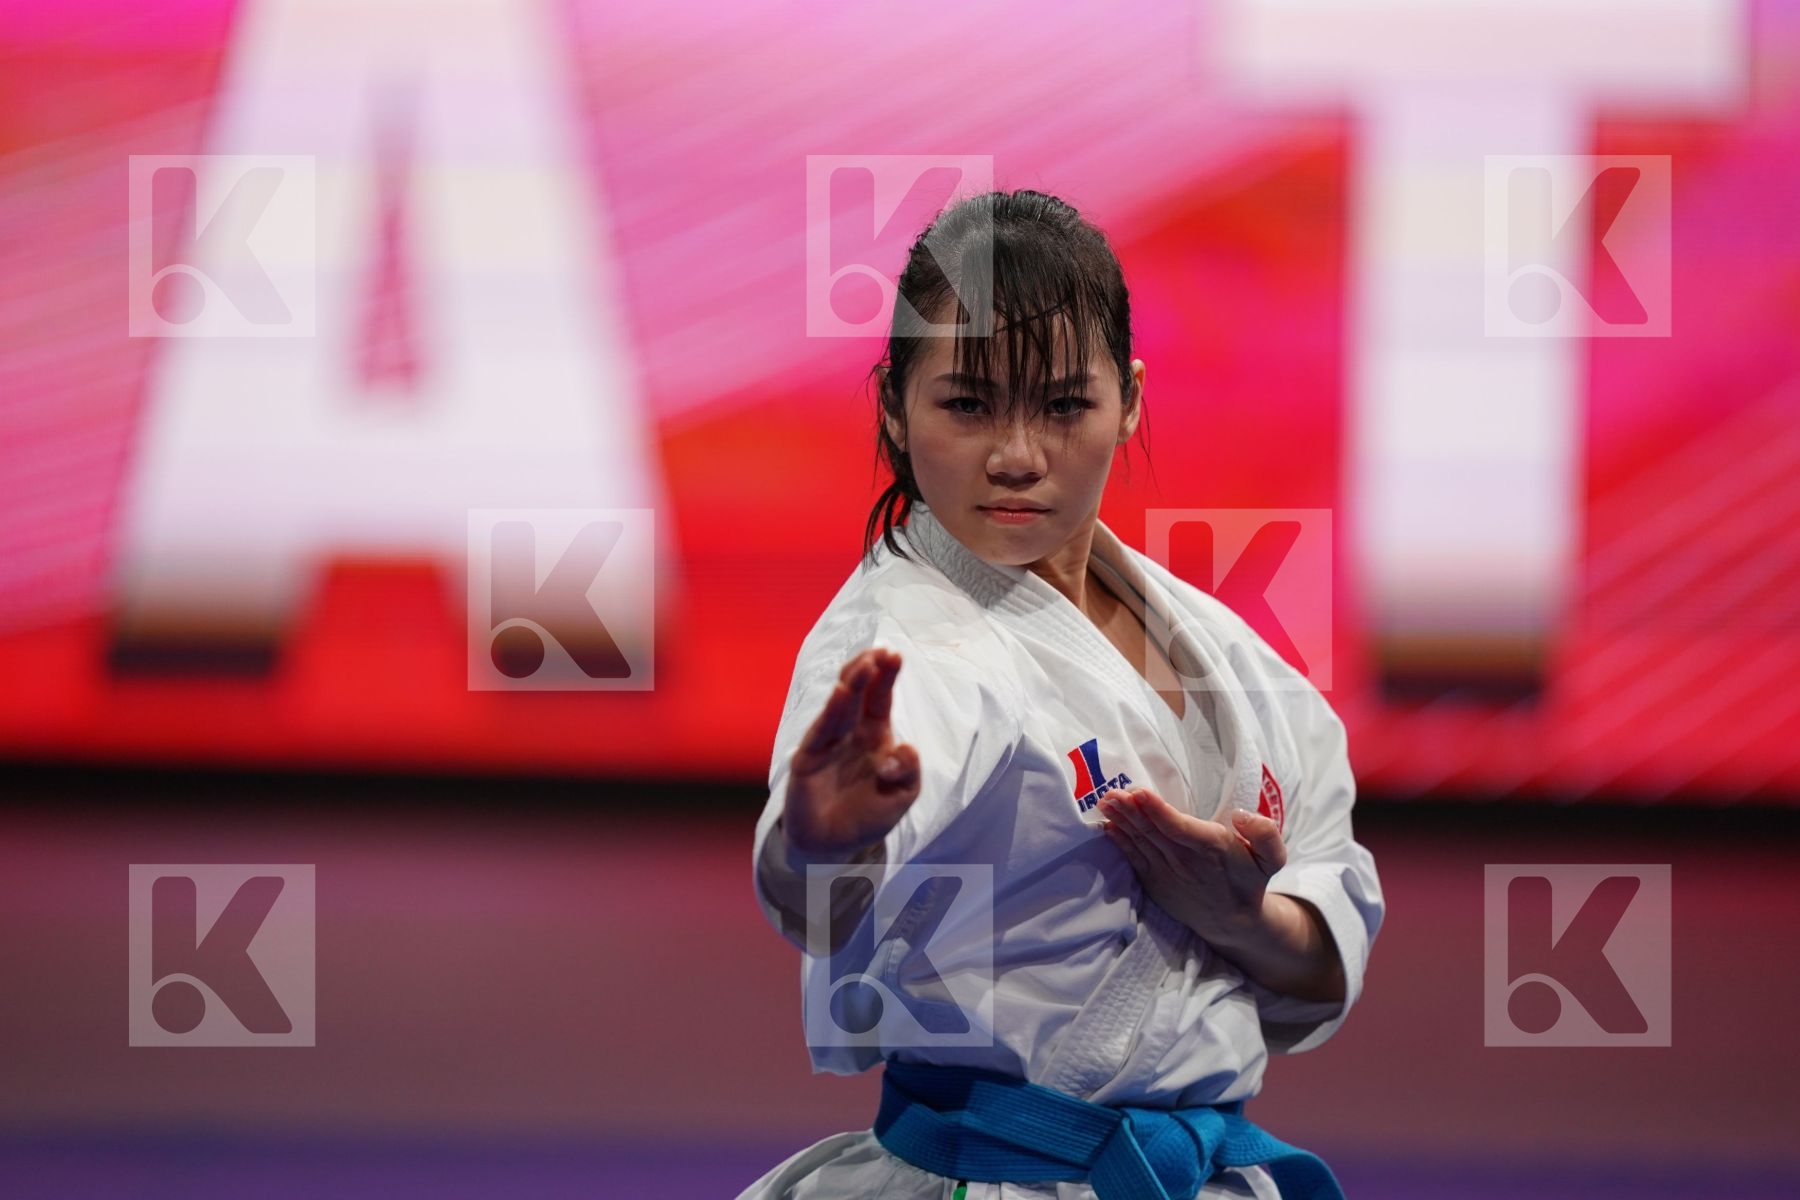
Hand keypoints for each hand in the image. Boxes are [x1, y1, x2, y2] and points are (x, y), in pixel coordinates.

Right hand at [782, 648, 921, 860]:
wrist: (833, 848)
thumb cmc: (868, 817)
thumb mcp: (902, 796)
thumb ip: (909, 772)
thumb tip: (904, 749)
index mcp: (874, 736)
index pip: (879, 699)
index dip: (886, 677)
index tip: (895, 654)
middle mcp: (849, 733)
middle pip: (858, 693)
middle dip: (868, 671)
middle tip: (881, 651)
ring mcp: (827, 743)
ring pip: (839, 706)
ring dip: (852, 684)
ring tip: (866, 665)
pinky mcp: (808, 758)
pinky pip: (821, 731)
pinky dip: (831, 711)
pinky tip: (840, 692)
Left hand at [1098, 785, 1286, 945]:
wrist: (1233, 921)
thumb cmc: (1249, 880)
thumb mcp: (1272, 859)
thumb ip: (1266, 834)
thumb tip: (1241, 815)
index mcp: (1211, 848)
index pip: (1179, 828)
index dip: (1158, 811)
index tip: (1139, 793)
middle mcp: (1185, 860)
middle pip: (1152, 831)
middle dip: (1130, 810)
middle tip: (1112, 791)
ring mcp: (1166, 872)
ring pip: (1139, 841)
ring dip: (1121, 821)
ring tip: (1104, 802)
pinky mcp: (1154, 880)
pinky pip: (1133, 858)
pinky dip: (1119, 842)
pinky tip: (1107, 826)